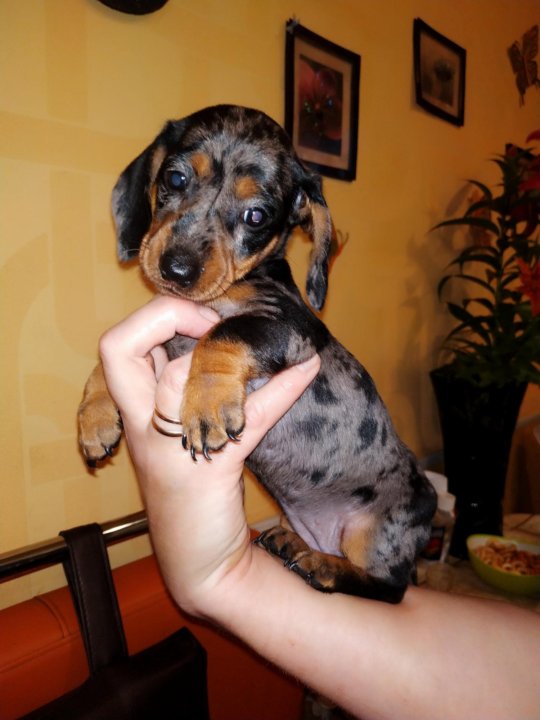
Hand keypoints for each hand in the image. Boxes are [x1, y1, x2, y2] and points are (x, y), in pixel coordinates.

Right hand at [99, 295, 319, 614]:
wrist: (200, 565)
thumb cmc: (191, 496)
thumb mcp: (178, 438)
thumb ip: (185, 395)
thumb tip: (227, 342)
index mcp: (134, 415)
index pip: (117, 347)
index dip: (155, 319)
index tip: (199, 321)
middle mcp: (143, 427)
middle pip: (118, 350)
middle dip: (163, 316)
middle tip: (206, 323)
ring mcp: (171, 450)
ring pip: (179, 380)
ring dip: (220, 350)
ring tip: (254, 341)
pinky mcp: (210, 471)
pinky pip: (248, 418)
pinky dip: (282, 388)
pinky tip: (308, 368)